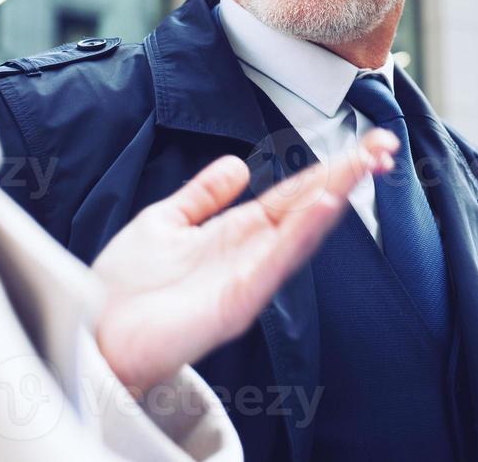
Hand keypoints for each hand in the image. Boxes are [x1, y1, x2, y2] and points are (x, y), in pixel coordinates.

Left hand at [91, 129, 398, 391]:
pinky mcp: (236, 304)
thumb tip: (238, 164)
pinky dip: (302, 234)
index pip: (294, 192)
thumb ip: (202, 195)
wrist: (91, 333)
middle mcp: (251, 254)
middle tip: (386, 145)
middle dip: (347, 175)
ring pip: (302, 230)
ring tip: (365, 163)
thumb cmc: (122, 288)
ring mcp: (248, 278)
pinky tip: (324, 205)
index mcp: (237, 233)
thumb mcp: (164, 223)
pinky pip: (276, 264)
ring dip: (336, 195)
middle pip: (309, 206)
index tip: (365, 144)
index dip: (328, 167)